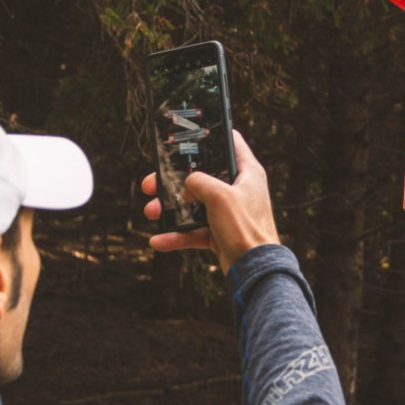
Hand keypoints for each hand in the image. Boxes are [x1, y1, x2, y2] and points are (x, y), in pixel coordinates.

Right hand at [141, 130, 280, 273]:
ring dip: (170, 209)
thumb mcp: (218, 196)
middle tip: (151, 183)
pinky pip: (194, 231)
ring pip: (193, 204)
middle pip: (201, 176)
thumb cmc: (245, 229)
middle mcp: (238, 189)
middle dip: (173, 181)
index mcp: (247, 172)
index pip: (230, 142)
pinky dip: (176, 235)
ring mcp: (228, 212)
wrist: (254, 270)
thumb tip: (187, 186)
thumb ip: (198, 181)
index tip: (187, 134)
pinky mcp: (220, 233)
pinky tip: (158, 240)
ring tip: (150, 212)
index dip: (210, 135)